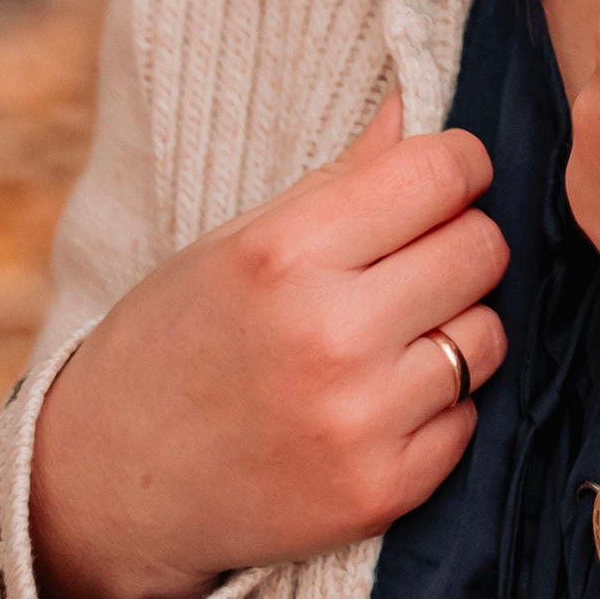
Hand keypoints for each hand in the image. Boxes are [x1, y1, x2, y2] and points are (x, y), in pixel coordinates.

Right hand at [28, 98, 507, 598]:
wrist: (112, 486)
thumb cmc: (180, 340)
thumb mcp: (241, 240)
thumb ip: (345, 175)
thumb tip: (417, 103)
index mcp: (285, 254)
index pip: (442, 171)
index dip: (454, 166)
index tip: (439, 181)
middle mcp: (329, 336)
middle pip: (482, 248)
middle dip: (458, 243)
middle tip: (408, 264)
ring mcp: (358, 422)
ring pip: (487, 335)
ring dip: (454, 328)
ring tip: (388, 338)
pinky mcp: (379, 494)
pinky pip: (467, 418)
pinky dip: (437, 408)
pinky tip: (375, 405)